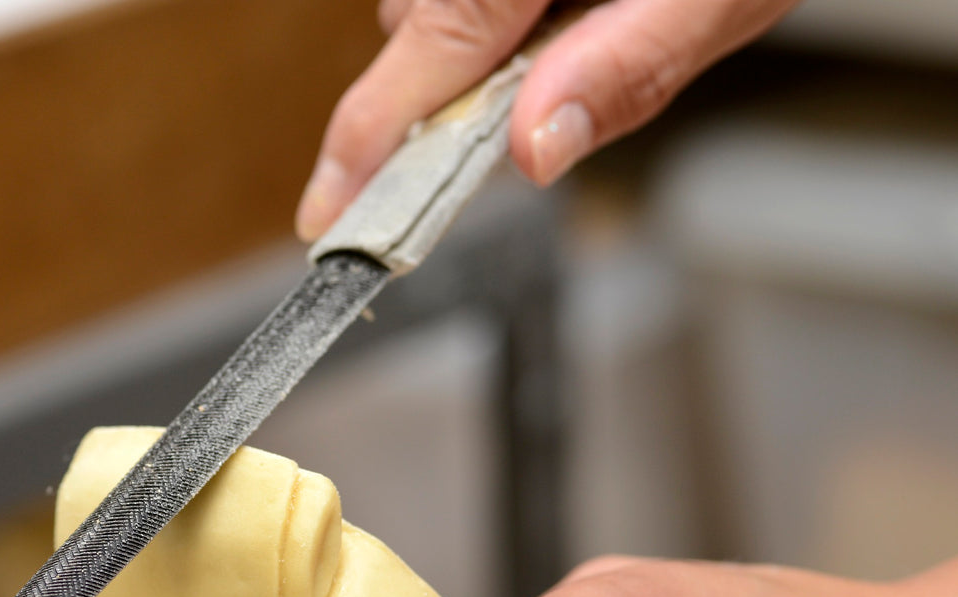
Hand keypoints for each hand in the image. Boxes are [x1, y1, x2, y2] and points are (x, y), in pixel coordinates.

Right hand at [295, 0, 802, 240]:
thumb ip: (629, 66)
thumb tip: (532, 150)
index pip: (432, 47)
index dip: (370, 139)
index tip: (327, 213)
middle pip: (421, 24)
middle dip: (455, 83)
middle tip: (550, 88)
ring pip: (437, 3)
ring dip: (483, 40)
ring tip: (585, 15)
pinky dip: (500, 12)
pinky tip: (565, 2)